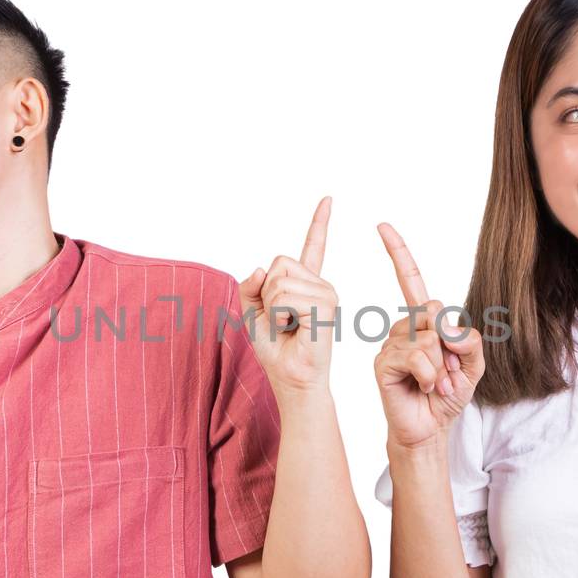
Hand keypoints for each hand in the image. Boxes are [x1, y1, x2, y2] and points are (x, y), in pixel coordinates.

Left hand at [235, 196, 339, 395]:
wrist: (290, 377)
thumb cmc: (274, 350)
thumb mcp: (250, 312)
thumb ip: (249, 286)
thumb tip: (262, 269)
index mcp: (305, 284)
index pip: (313, 246)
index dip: (319, 223)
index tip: (328, 199)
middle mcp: (320, 284)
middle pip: (280, 263)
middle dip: (267, 292)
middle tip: (281, 320)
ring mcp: (326, 293)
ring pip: (279, 281)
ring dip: (272, 307)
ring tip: (288, 326)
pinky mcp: (326, 305)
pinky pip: (285, 297)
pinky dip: (280, 315)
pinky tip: (295, 329)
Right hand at [373, 222, 483, 451]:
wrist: (430, 428)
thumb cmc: (447, 396)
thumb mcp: (473, 366)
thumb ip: (469, 341)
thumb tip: (445, 327)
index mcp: (423, 322)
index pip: (410, 281)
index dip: (398, 253)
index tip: (382, 225)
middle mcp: (404, 327)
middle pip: (433, 311)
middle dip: (450, 345)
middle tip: (447, 371)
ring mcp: (390, 344)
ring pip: (428, 339)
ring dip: (442, 368)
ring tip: (435, 385)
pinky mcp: (384, 363)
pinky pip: (417, 357)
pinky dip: (430, 376)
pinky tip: (425, 388)